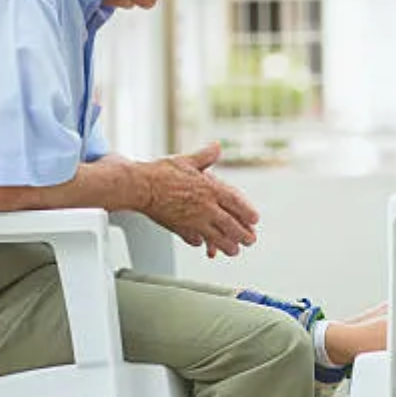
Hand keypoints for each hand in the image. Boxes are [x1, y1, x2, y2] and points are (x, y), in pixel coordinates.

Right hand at [142, 142, 258, 256]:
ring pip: (216, 238)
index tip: (255, 219)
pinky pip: (194, 239)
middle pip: (231, 225)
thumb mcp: (188, 160)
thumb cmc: (162, 172)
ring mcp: (194, 220)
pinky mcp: (180, 228)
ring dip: (227, 245)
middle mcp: (206, 207)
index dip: (248, 213)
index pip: (237, 203)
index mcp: (211, 190)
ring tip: (234, 250)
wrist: (140, 187)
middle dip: (243, 235)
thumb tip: (217, 146)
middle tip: (250, 241)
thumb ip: (205, 156)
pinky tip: (202, 245)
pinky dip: (200, 243)